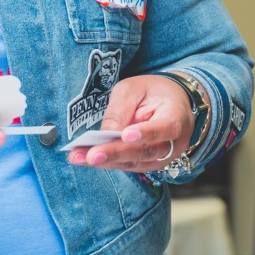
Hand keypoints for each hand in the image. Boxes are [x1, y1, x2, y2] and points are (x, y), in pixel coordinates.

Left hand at [68, 74, 201, 171]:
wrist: (170, 102)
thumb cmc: (151, 92)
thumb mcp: (133, 90)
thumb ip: (121, 110)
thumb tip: (105, 134)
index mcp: (176, 118)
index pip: (163, 128)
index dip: (145, 133)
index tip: (126, 135)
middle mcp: (173, 143)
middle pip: (144, 151)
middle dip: (115, 153)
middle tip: (91, 155)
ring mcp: (163, 157)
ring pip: (134, 162)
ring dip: (105, 161)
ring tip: (79, 157)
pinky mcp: (149, 163)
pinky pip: (127, 164)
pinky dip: (106, 161)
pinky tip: (84, 158)